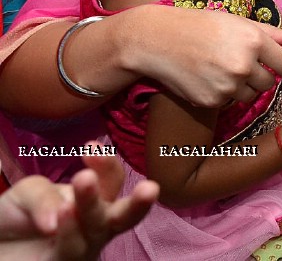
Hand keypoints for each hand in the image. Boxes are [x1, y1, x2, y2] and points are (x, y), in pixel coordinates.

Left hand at [0, 151, 157, 260]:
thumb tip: (65, 209)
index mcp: (94, 198)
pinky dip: (69, 230)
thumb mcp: (28, 193)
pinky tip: (63, 213)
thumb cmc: (16, 217)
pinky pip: (72, 249)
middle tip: (150, 188)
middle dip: (140, 203)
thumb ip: (46, 195)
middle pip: (124, 214)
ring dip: (92, 204)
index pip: (111, 179)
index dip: (107, 163)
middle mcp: (96, 223)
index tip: (90, 146)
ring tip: (83, 179)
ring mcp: (83, 247)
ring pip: (98, 230)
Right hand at [127, 7, 281, 106]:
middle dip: (259, 77)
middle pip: (268, 83)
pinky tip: (206, 78)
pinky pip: (228, 102)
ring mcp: (227, 86)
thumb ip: (270, 33)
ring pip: (250, 96)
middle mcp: (244, 65)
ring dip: (242, 88)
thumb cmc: (201, 26)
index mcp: (254, 41)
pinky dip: (221, 94)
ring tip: (221, 70)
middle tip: (239, 64)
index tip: (277, 67)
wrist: (157, 41)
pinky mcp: (211, 101)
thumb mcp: (237, 23)